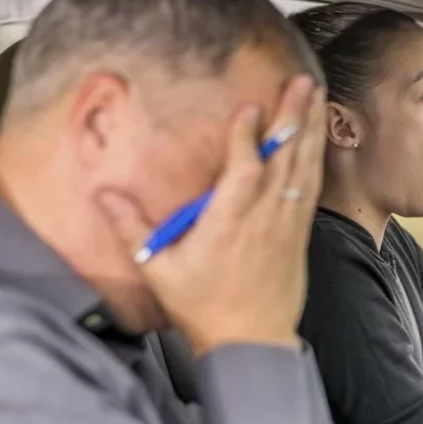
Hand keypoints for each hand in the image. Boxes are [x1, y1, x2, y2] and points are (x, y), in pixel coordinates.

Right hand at [98, 76, 325, 354]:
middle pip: (283, 159)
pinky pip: (312, 186)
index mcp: (229, 223)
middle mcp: (264, 217)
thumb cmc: (204, 307)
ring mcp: (287, 223)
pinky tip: (318, 136)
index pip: (243, 171)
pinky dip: (316, 156)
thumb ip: (132, 230)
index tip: (249, 106)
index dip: (247, 138)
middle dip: (292, 117)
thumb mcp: (160, 271)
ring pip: (303, 167)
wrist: (252, 341)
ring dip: (310, 129)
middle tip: (300, 82)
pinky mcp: (300, 231)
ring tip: (315, 94)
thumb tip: (103, 194)